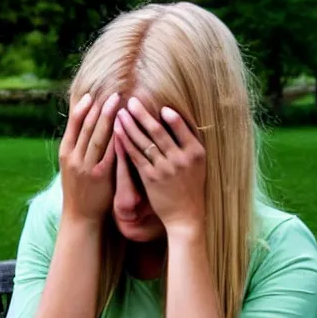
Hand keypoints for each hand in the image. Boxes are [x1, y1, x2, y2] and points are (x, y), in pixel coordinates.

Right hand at [59, 92, 120, 223]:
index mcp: (65, 152)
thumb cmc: (79, 190)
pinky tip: (123, 125)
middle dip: (99, 108)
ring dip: (107, 117)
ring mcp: (86, 166)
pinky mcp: (100, 175)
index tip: (91, 95)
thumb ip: (77, 148)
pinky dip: (116, 137)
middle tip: (111, 93)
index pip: (73, 125)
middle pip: (87, 127)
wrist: (80, 216)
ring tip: (117, 102)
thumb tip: (85, 127)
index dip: (82, 108)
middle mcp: (74, 157)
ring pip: (97, 136)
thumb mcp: (71, 167)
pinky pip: (109, 152)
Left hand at [114, 97, 205, 232]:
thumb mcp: (198, 165)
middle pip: (159, 131)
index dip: (170, 116)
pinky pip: (136, 156)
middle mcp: (181, 158)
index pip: (182, 127)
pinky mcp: (150, 178)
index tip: (160, 105)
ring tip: (120, 113)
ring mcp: (165, 168)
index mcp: (196, 152)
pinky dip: (126, 143)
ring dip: (130, 125)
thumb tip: (176, 121)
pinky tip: (118, 132)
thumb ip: (189, 145)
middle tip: (131, 101)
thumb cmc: (191, 189)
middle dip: (143, 115)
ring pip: (144, 142)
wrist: (185, 216)